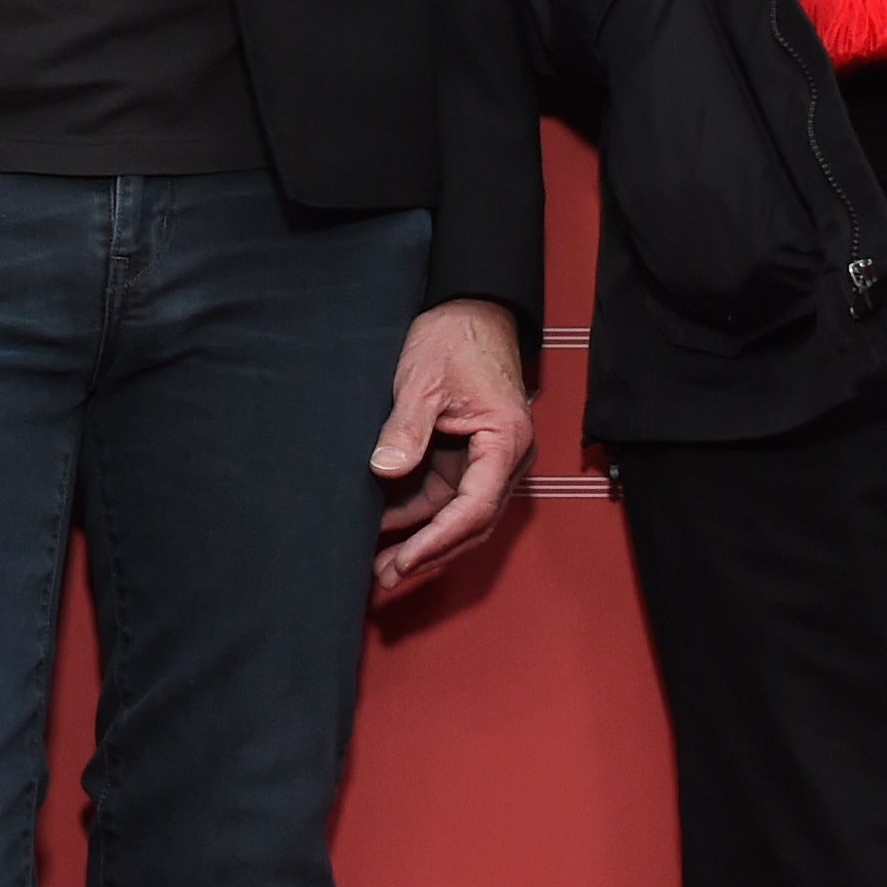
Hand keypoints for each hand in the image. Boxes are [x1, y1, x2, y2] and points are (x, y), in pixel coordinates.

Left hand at [370, 298, 532, 603]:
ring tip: (381, 563)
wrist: (470, 310)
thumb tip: (384, 471)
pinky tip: (389, 526)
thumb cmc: (454, 340)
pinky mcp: (470, 454)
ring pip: (457, 513)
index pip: (475, 507)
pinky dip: (419, 512)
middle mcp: (505, 458)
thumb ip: (406, 428)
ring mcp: (489, 459)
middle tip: (386, 575)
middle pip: (470, 521)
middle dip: (429, 550)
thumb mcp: (422, 381)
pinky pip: (447, 494)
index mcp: (504, 442)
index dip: (439, 540)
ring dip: (422, 536)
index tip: (406, 562)